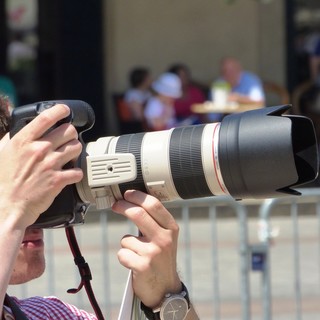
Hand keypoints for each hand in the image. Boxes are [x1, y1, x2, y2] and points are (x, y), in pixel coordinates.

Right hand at [0, 104, 82, 228]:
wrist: (6, 206)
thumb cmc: (2, 182)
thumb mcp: (0, 154)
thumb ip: (11, 140)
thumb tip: (19, 131)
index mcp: (23, 141)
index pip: (46, 117)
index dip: (60, 110)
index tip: (65, 110)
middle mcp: (39, 150)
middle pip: (68, 131)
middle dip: (71, 133)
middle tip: (68, 139)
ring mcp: (50, 164)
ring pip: (77, 147)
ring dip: (75, 150)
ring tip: (70, 155)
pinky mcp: (58, 180)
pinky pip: (78, 171)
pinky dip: (77, 173)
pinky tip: (71, 174)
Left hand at [112, 190, 181, 307]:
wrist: (166, 288)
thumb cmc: (162, 258)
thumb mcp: (165, 237)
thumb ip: (154, 221)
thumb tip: (133, 202)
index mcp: (171, 228)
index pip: (154, 205)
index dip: (138, 196)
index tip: (127, 193)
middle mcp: (164, 239)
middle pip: (138, 214)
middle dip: (123, 207)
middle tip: (116, 205)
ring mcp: (154, 253)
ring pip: (126, 238)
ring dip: (127, 245)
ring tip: (138, 254)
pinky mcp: (143, 266)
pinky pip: (122, 253)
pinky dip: (124, 258)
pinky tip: (134, 264)